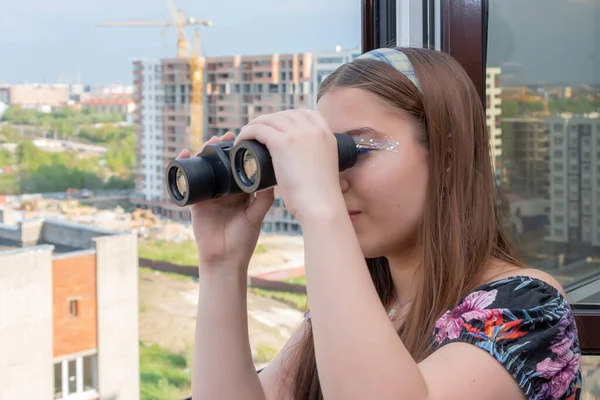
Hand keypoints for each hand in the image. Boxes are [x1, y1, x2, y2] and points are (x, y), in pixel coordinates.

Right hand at [176, 132, 273, 269]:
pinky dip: (184, 166)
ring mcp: (209, 196)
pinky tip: (185, 154)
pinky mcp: (196, 202)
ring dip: (205, 154)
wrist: (225, 259)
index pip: (239, 168)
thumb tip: (272, 179)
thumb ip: (263, 199)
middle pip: (221, 165)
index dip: (239, 154)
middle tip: (226, 136)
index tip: (243, 139)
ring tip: (210, 142)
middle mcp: (225, 192)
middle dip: (222, 149)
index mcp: (240, 194)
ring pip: (206, 169)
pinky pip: (188, 181)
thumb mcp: (256, 216)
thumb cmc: (243, 241)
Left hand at [235, 109, 343, 221]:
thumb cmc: (321, 195)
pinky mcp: (283, 143)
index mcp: (326, 133)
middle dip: (269, 121)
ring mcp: (298, 134)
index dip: (288, 119)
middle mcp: (313, 128)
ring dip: (255, 125)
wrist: (321, 206)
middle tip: (258, 133)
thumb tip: (302, 159)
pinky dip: (247, 133)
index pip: (305, 114)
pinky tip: (240, 142)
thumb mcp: (325, 166)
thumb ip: (317, 157)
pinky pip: (259, 129)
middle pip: (285, 115)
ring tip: (246, 137)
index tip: (277, 129)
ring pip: (269, 120)